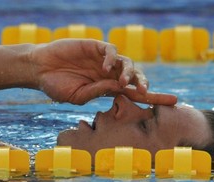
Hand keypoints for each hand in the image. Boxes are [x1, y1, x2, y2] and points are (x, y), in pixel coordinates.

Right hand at [31, 39, 176, 105]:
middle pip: (137, 78)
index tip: (174, 102)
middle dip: (146, 85)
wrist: (39, 70)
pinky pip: (111, 51)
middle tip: (146, 92)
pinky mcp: (95, 47)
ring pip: (128, 63)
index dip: (155, 97)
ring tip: (123, 83)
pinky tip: (106, 68)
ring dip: (130, 73)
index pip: (136, 93)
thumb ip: (97, 93)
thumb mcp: (77, 97)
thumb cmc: (56, 86)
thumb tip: (117, 89)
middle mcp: (110, 74)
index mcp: (108, 88)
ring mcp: (104, 60)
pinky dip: (113, 59)